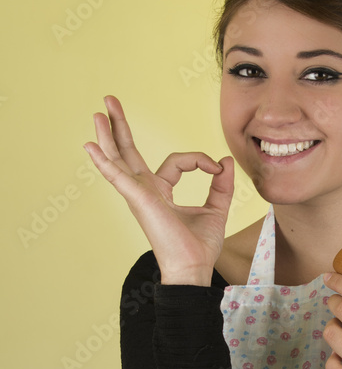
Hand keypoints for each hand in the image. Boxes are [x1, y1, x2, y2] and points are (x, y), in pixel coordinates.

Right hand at [83, 95, 233, 284]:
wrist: (193, 268)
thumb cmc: (200, 247)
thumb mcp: (217, 208)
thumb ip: (222, 185)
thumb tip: (224, 161)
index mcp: (161, 192)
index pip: (176, 161)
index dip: (199, 160)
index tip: (216, 167)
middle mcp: (145, 191)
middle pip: (128, 152)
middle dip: (120, 127)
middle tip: (110, 101)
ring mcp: (139, 195)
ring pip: (119, 159)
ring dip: (108, 135)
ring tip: (98, 112)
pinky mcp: (138, 200)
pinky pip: (118, 176)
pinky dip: (104, 161)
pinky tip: (90, 147)